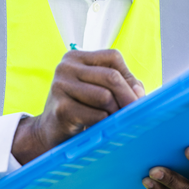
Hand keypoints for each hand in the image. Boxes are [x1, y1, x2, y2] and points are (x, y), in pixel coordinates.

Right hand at [11, 49, 144, 163]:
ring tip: (113, 120)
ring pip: (105, 96)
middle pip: (111, 76)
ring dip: (115, 112)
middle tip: (135, 112)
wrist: (49, 132)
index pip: (113, 57)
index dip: (128, 76)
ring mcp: (60, 86)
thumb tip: (138, 92)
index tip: (135, 96)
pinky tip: (99, 127)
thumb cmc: (80, 109)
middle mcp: (66, 67)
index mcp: (76, 57)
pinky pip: (96, 115)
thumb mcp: (99, 90)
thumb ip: (122, 85)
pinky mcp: (61, 108)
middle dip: (128, 97)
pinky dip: (104, 123)